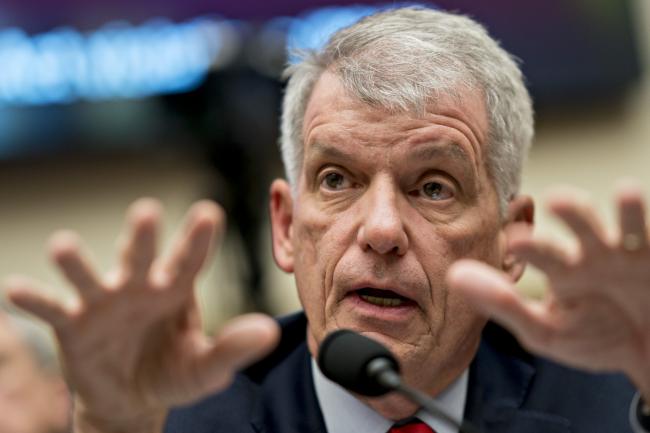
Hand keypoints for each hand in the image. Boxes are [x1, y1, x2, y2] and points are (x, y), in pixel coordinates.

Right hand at [5, 199, 279, 432]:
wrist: (131, 399)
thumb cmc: (172, 372)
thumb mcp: (205, 367)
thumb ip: (233, 349)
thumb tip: (269, 333)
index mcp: (175, 290)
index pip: (189, 260)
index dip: (198, 238)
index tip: (209, 211)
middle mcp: (137, 286)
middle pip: (139, 257)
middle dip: (141, 237)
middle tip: (146, 210)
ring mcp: (102, 303)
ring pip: (88, 277)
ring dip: (76, 263)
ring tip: (61, 245)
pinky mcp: (72, 325)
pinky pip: (50, 311)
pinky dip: (34, 301)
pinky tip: (15, 289)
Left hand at [447, 183, 649, 399]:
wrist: (643, 354)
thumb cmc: (588, 336)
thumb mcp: (543, 329)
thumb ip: (501, 303)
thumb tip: (453, 276)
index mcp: (560, 268)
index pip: (540, 251)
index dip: (529, 245)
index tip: (514, 241)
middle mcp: (591, 253)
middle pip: (581, 224)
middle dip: (572, 212)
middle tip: (557, 198)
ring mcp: (627, 254)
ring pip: (626, 225)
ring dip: (625, 210)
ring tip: (624, 192)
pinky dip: (649, 222)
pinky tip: (643, 201)